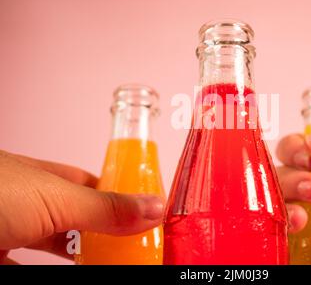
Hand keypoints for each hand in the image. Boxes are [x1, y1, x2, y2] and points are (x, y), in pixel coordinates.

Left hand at [0, 150, 163, 263]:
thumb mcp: (55, 198)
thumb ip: (104, 208)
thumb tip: (155, 207)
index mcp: (43, 178)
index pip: (90, 186)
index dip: (119, 198)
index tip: (146, 215)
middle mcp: (27, 204)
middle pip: (76, 221)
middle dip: (104, 236)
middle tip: (134, 250)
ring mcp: (10, 232)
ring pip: (54, 248)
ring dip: (82, 258)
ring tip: (114, 263)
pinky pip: (29, 270)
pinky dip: (52, 275)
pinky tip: (79, 274)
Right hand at [277, 132, 310, 263]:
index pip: (300, 149)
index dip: (294, 148)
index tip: (305, 157)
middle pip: (284, 175)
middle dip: (290, 179)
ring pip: (279, 202)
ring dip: (283, 204)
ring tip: (303, 218)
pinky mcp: (310, 246)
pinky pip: (284, 233)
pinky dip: (280, 229)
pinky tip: (295, 230)